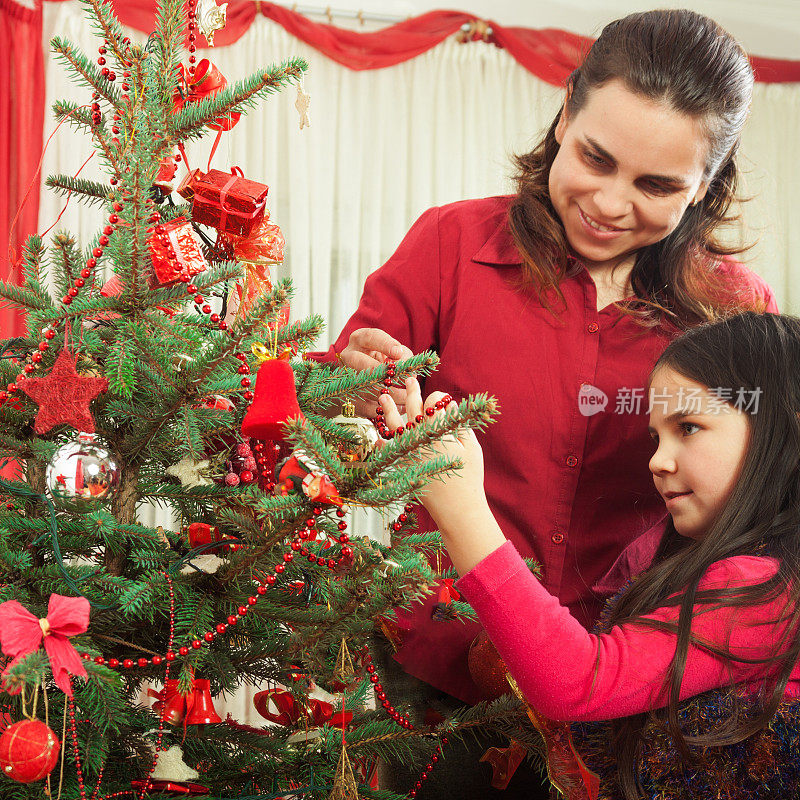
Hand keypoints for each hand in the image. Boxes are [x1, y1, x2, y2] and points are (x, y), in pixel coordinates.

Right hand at [338, 328, 413, 417]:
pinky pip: (364, 406)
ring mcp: (344, 377)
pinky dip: (382, 409)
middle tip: (405, 382)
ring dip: (388, 395)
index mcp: (360, 339)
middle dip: (385, 374)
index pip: (371, 337)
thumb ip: (404, 356)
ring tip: (406, 398)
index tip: (398, 353)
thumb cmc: (381, 361)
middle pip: (362, 363)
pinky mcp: (345, 398)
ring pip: (364, 388)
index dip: (385, 344)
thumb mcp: (393, 352)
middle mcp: (348, 356)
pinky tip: (397, 408)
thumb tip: (408, 370)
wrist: (360, 379)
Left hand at [379, 376, 487, 529]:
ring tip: (383, 397)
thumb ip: (460, 423)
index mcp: (440, 434)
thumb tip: (450, 404)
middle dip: (411, 392)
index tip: (439, 398)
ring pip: (396, 427)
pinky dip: (382, 443)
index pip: (434, 406)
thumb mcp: (472, 447)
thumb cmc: (469, 477)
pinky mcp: (403, 468)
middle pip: (414, 410)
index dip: (437, 398)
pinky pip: (387, 451)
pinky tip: (377, 435)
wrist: (459, 509)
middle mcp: (422, 441)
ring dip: (389, 411)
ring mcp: (410, 454)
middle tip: (408, 380)